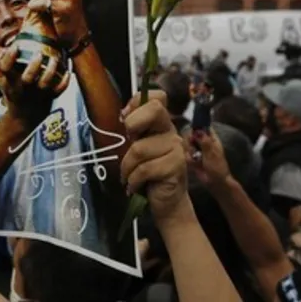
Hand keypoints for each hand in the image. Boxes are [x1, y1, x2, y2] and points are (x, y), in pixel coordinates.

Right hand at [0, 44, 69, 120]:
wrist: (23, 120)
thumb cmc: (14, 95)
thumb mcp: (4, 83)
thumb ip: (2, 68)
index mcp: (10, 82)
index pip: (5, 69)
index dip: (9, 57)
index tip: (15, 47)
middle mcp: (23, 88)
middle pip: (27, 78)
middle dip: (34, 65)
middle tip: (39, 53)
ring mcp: (37, 94)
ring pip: (45, 83)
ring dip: (50, 70)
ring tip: (54, 59)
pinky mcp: (48, 98)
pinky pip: (58, 91)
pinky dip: (64, 82)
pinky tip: (67, 72)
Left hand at [121, 96, 190, 226]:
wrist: (166, 203)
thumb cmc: (148, 174)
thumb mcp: (138, 148)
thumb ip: (134, 130)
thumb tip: (123, 114)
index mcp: (161, 124)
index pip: (157, 98)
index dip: (138, 102)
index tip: (126, 119)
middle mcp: (171, 132)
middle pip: (154, 110)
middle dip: (133, 124)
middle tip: (129, 143)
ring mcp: (176, 148)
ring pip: (139, 148)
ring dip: (127, 166)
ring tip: (129, 176)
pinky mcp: (176, 166)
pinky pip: (144, 169)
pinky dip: (133, 180)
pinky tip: (134, 185)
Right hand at [188, 129, 230, 187]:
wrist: (215, 182)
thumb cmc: (217, 167)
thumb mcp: (212, 153)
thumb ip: (204, 142)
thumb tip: (198, 131)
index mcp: (211, 139)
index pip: (203, 127)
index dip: (197, 127)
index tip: (193, 133)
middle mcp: (203, 142)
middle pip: (191, 134)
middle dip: (190, 141)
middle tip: (193, 147)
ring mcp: (196, 150)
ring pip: (186, 144)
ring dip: (189, 151)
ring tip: (195, 158)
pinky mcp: (191, 158)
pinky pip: (185, 154)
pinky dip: (189, 159)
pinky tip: (194, 164)